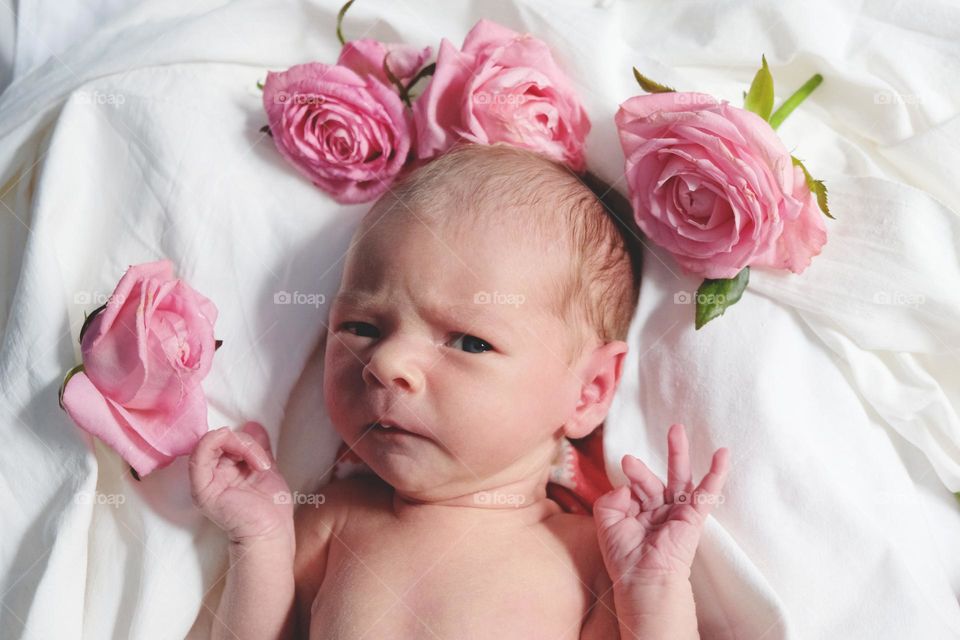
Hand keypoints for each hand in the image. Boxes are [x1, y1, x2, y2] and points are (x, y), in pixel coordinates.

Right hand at [189, 421, 293, 545]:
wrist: (270, 533)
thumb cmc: (270, 507)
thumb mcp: (265, 468)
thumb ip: (257, 447)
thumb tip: (252, 424)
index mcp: (224, 471)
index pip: (224, 440)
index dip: (243, 438)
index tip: (263, 454)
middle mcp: (211, 475)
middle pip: (219, 439)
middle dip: (244, 441)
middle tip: (262, 461)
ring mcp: (205, 481)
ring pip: (212, 441)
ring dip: (241, 444)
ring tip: (259, 464)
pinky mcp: (203, 488)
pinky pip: (200, 454)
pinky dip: (221, 442)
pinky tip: (245, 455)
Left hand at [593, 423, 728, 585]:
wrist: (643, 579)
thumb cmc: (624, 557)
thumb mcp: (606, 522)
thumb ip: (611, 498)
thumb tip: (625, 485)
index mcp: (639, 514)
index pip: (635, 488)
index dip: (629, 481)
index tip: (623, 475)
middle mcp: (659, 511)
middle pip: (657, 479)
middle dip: (655, 459)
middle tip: (661, 436)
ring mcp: (677, 513)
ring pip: (679, 479)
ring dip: (679, 454)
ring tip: (677, 430)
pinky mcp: (693, 518)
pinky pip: (706, 493)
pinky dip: (715, 474)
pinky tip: (723, 455)